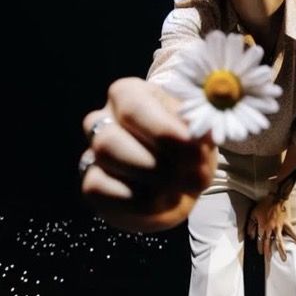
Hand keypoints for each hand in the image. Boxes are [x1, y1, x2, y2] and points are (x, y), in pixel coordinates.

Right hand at [81, 77, 216, 231]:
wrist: (181, 181)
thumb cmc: (189, 146)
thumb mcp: (199, 132)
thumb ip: (198, 128)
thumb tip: (203, 133)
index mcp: (130, 93)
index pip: (132, 106)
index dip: (163, 131)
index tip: (196, 151)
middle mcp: (104, 117)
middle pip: (111, 138)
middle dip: (159, 163)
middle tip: (196, 175)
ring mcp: (94, 151)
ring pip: (104, 159)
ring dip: (151, 181)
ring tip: (183, 187)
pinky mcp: (92, 183)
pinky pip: (98, 189)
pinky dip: (138, 201)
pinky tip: (163, 200)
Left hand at [246, 193, 295, 260]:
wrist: (275, 197)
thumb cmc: (263, 205)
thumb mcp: (253, 213)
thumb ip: (251, 225)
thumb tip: (250, 235)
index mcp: (262, 227)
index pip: (260, 240)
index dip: (259, 247)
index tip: (260, 253)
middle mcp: (270, 229)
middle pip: (268, 243)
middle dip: (267, 252)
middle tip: (268, 260)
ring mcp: (279, 227)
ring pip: (279, 240)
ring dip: (281, 250)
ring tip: (284, 258)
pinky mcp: (286, 223)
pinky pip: (292, 232)